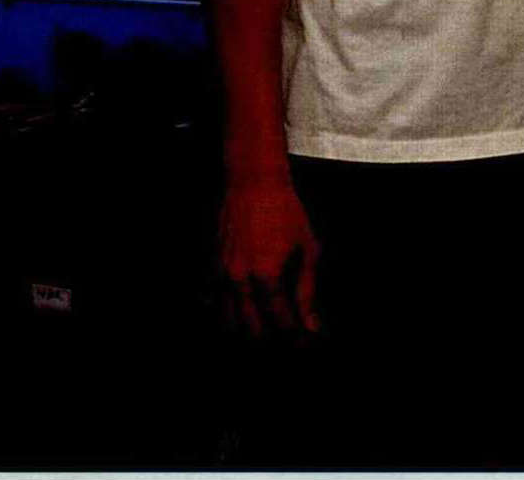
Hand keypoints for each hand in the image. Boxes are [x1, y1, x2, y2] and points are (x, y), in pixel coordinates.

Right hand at [219, 176, 320, 339]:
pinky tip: (240, 311)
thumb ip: (307, 290)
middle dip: (271, 340)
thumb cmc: (286, 212)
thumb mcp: (307, 248)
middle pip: (251, 330)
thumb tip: (312, 325)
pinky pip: (212, 302)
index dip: (295, 337)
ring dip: (246, 330)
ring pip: (227, 321)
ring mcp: (221, 275)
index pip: (280, 322)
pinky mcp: (211, 267)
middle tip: (287, 338)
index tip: (306, 340)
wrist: (253, 183)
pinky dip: (224, 313)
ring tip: (265, 329)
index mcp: (266, 276)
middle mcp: (239, 280)